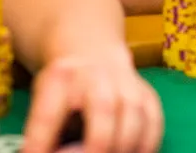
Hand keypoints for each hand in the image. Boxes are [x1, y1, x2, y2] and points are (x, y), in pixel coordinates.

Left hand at [22, 44, 162, 152]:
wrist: (91, 52)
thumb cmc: (63, 89)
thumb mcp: (43, 101)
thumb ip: (43, 132)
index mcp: (60, 78)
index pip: (48, 115)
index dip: (41, 142)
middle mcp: (96, 76)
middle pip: (102, 109)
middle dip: (97, 145)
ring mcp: (127, 83)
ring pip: (134, 118)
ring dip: (123, 147)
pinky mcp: (148, 95)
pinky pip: (154, 124)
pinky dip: (146, 145)